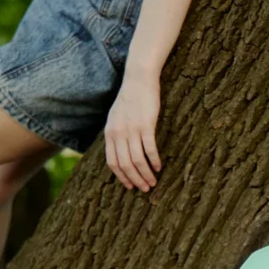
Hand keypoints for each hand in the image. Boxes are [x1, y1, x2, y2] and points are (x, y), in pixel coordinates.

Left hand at [105, 69, 161, 191]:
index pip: (112, 163)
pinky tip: (159, 167)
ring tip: (154, 182)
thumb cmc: (130, 99)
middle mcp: (118, 133)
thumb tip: (120, 152)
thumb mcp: (116, 117)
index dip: (121, 177)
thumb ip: (116, 134)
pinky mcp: (146, 125)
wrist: (138, 79)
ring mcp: (131, 129)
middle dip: (135, 180)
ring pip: (137, 160)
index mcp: (110, 133)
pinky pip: (149, 149)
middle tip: (145, 189)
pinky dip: (154, 160)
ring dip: (146, 174)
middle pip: (125, 165)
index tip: (130, 186)